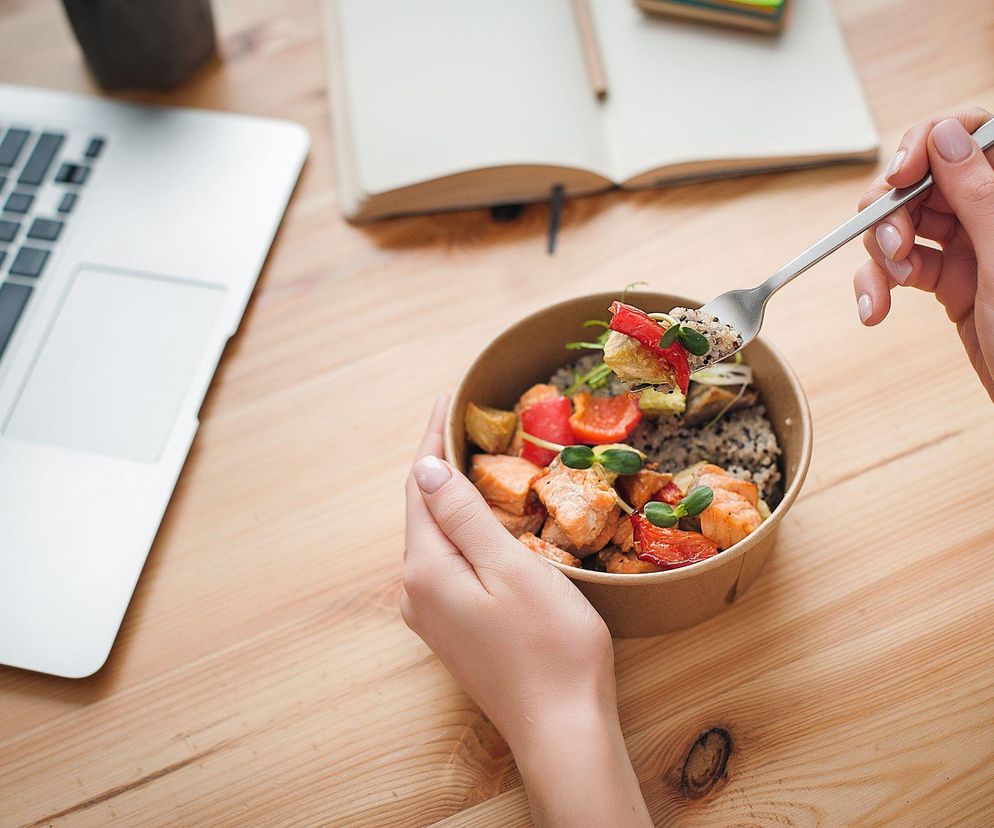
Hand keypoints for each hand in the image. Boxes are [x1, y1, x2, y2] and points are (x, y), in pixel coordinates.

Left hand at [402, 397, 650, 827]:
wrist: (561, 729)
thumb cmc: (550, 647)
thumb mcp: (512, 569)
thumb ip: (466, 518)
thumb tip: (428, 468)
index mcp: (426, 570)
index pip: (420, 485)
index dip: (433, 438)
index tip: (449, 397)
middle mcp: (415, 592)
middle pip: (421, 510)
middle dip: (439, 462)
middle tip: (466, 418)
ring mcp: (430, 615)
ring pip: (432, 537)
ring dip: (450, 496)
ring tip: (476, 456)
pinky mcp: (450, 630)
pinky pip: (445, 562)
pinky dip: (459, 529)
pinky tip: (482, 518)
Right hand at [854, 107, 993, 401]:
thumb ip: (980, 193)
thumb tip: (946, 135)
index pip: (969, 135)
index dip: (926, 144)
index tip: (899, 176)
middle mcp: (991, 211)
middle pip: (923, 180)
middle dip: (893, 211)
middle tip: (892, 244)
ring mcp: (971, 245)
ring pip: (904, 224)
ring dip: (880, 254)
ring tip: (886, 286)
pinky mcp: (949, 280)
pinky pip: (900, 267)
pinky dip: (878, 286)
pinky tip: (875, 308)